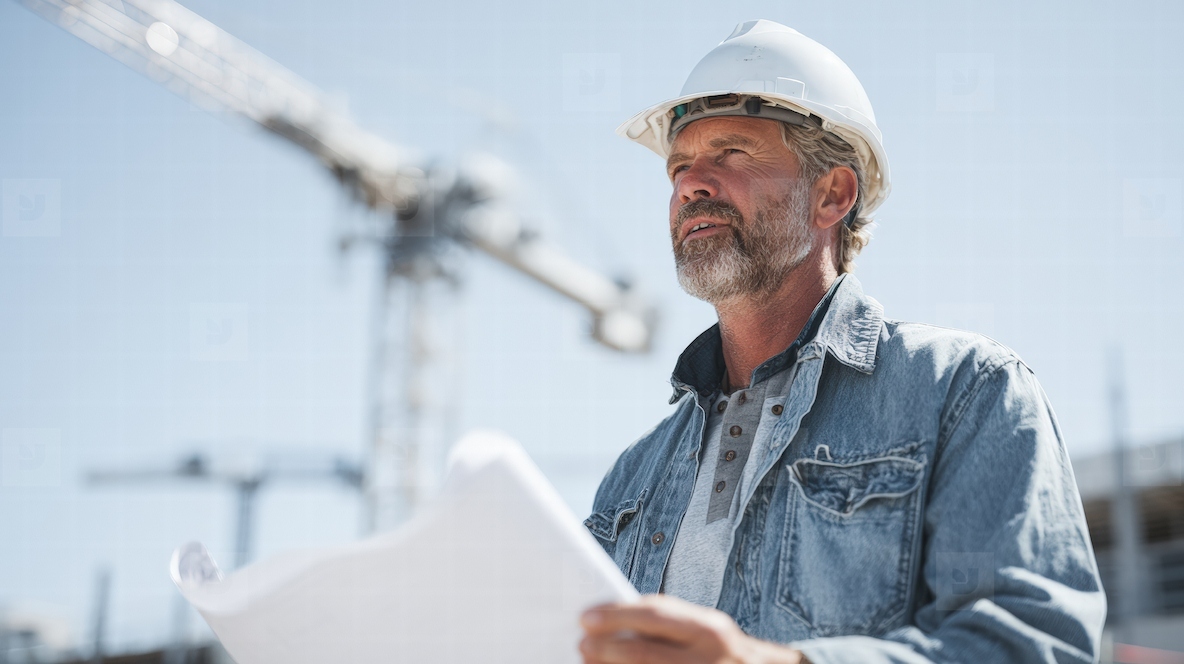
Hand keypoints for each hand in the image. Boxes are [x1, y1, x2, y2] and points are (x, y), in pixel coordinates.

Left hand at [579, 594, 805, 663]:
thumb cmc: (722, 653)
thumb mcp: (705, 631)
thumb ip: (669, 627)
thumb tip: (615, 623)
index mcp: (709, 630)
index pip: (655, 615)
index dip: (616, 615)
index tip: (586, 617)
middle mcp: (708, 657)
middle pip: (645, 652)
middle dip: (607, 648)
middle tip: (582, 642)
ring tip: (588, 660)